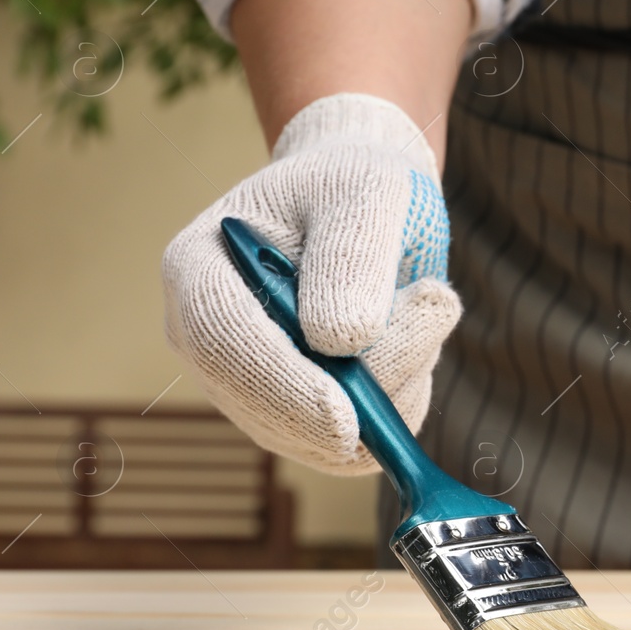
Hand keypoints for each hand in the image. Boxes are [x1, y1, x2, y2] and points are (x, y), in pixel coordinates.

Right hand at [163, 93, 459, 473]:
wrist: (366, 208)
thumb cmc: (355, 186)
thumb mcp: (366, 193)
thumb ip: (352, 257)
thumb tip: (340, 343)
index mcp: (198, 271)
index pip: (219, 341)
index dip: (280, 383)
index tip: (344, 414)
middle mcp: (208, 338)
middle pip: (260, 407)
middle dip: (351, 397)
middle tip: (432, 325)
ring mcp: (250, 383)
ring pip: (317, 435)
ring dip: (393, 383)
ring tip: (428, 296)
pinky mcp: (300, 414)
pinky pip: (356, 443)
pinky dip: (402, 396)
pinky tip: (416, 333)